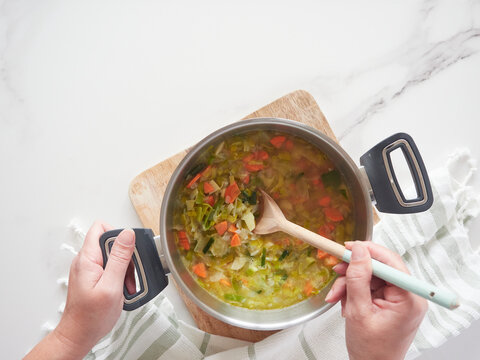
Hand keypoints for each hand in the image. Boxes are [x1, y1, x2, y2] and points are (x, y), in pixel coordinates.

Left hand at [25, 222, 135, 359]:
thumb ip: (119, 259)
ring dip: (124, 269)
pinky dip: (119, 276)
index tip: (129, 251)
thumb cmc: (91, 317)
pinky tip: (121, 288)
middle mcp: (85, 260)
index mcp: (87, 259)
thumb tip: (127, 234)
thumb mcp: (111, 286)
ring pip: (112, 256)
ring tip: (125, 285)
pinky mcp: (92, 276)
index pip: (101, 228)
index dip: (118, 235)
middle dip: (125, 257)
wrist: (79, 335)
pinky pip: (110, 267)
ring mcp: (88, 268)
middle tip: (128, 275)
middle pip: (110, 243)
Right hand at [325, 241, 426, 359]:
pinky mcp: (389, 302)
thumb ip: (358, 278)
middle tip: (336, 271)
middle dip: (354, 272)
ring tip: (336, 297)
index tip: (348, 247)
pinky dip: (353, 292)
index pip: (391, 262)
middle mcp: (408, 295)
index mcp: (409, 298)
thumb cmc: (371, 350)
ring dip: (349, 284)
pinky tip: (345, 303)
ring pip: (370, 276)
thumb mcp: (359, 311)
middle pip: (378, 268)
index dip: (368, 251)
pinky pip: (369, 286)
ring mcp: (398, 299)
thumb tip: (358, 251)